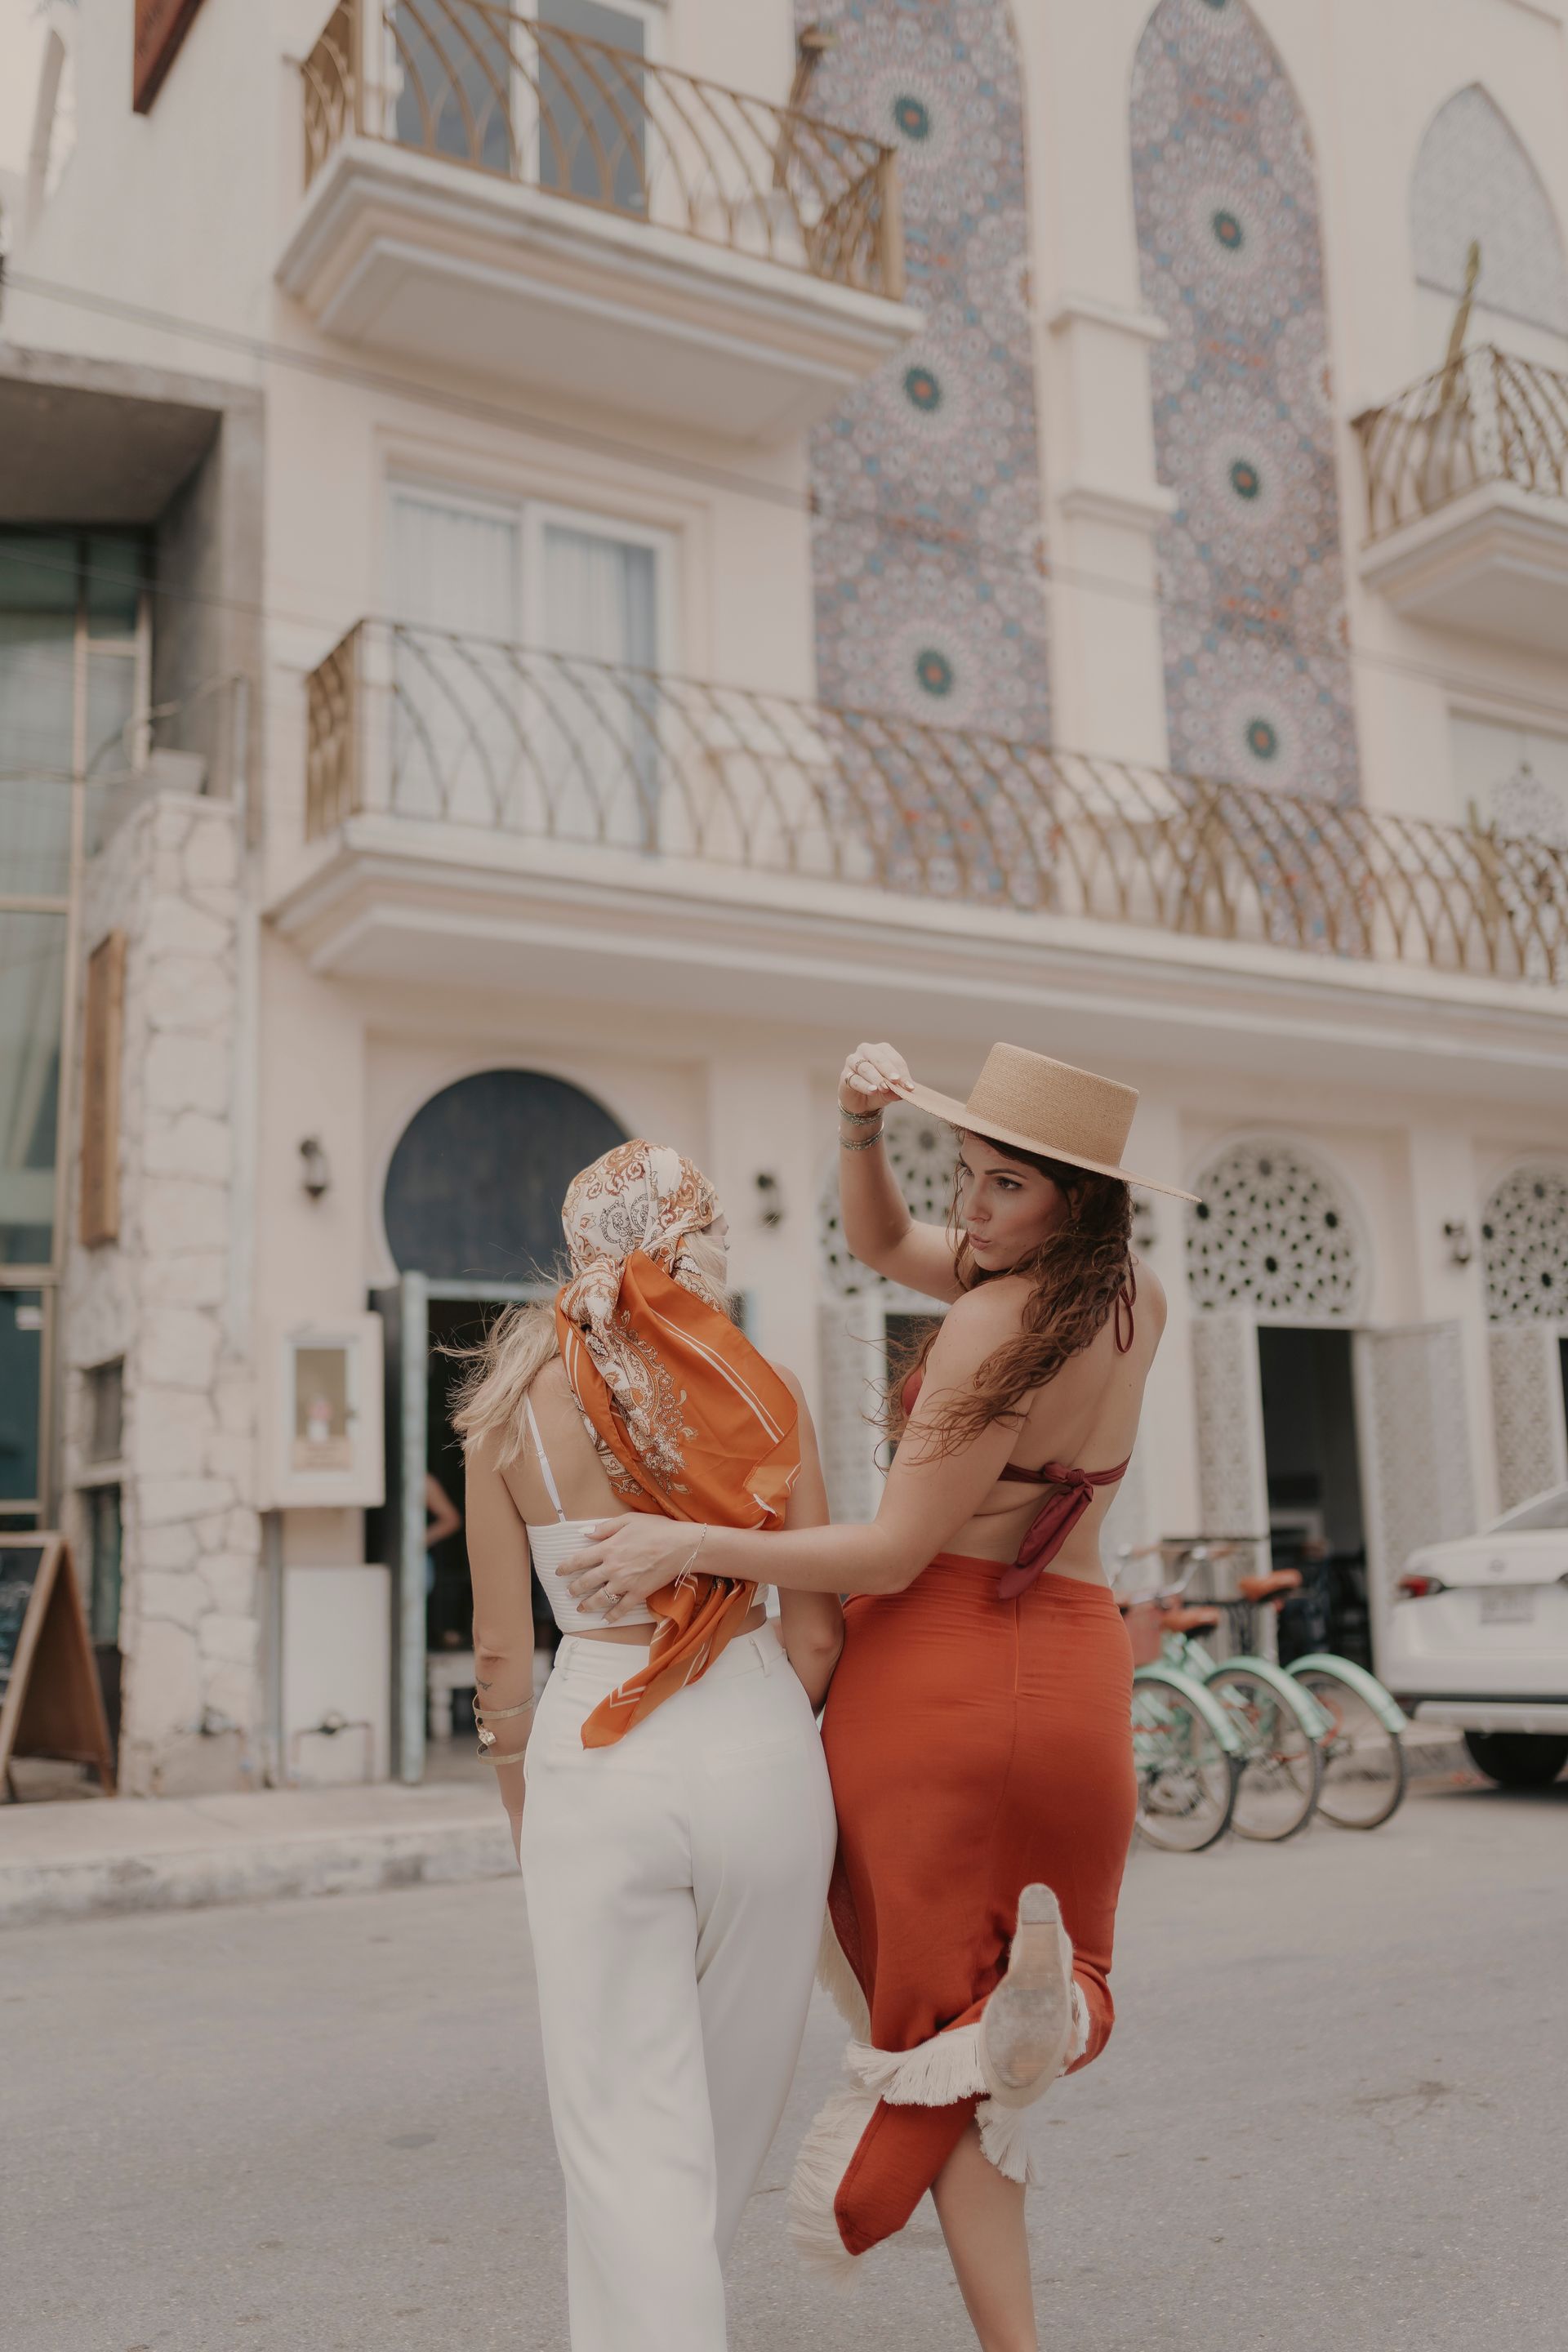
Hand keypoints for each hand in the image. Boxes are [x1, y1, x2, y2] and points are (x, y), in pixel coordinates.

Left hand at [560, 1514, 693, 1623]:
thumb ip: (604, 1528)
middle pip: (586, 1582)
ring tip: (580, 1608)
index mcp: (608, 1548)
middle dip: (574, 1588)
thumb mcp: (628, 1520)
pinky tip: (605, 1620)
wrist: (681, 1546)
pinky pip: (621, 1609)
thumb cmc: (656, 1529)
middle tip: (568, 1592)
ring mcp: (625, 1583)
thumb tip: (584, 1533)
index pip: (579, 1560)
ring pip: (600, 1598)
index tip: (558, 1571)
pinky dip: (611, 1616)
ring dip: (587, 1605)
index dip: (565, 1567)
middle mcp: (612, 1568)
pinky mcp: (638, 1594)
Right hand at [838, 1041, 912, 1117]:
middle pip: (879, 1059)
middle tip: (896, 1081)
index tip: (909, 1087)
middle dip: (889, 1070)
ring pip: (866, 1068)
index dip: (903, 1073)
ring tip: (885, 1089)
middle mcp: (866, 1051)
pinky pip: (855, 1079)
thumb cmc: (879, 1090)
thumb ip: (897, 1090)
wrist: (862, 1102)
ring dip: (877, 1078)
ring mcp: (853, 1061)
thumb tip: (902, 1092)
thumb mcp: (891, 1091)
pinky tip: (873, 1090)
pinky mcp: (845, 1075)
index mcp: (881, 1050)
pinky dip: (865, 1085)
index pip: (894, 1059)